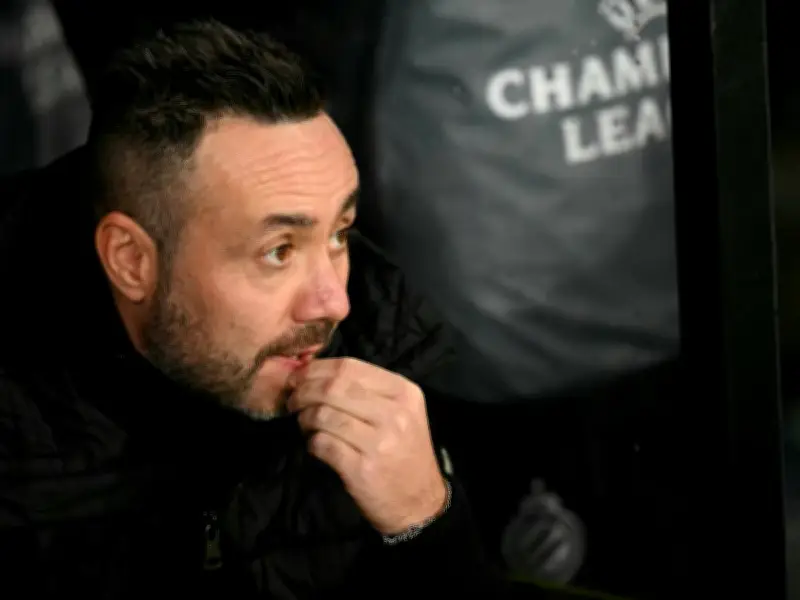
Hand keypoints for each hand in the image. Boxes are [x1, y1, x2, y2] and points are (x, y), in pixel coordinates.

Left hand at [287, 358, 446, 534]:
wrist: (420, 502)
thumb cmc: (404, 451)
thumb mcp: (401, 412)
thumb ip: (367, 390)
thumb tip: (316, 373)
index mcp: (403, 392)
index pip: (350, 367)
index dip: (316, 369)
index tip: (298, 376)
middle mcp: (394, 413)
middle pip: (333, 388)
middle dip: (303, 390)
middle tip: (292, 399)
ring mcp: (379, 442)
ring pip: (323, 415)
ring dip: (304, 418)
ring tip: (304, 424)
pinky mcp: (361, 469)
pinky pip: (321, 443)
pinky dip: (311, 442)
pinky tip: (315, 444)